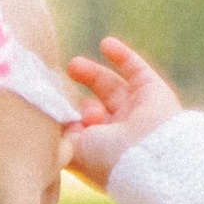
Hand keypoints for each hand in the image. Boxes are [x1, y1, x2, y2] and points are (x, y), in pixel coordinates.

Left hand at [63, 37, 183, 185]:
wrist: (147, 157)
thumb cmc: (106, 159)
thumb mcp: (71, 149)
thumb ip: (57, 133)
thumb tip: (50, 117)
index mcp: (100, 151)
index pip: (79, 129)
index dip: (66, 119)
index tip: (51, 111)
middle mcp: (120, 133)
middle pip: (94, 107)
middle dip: (77, 99)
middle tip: (60, 87)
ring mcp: (138, 112)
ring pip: (111, 86)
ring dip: (91, 73)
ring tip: (72, 65)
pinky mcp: (154, 92)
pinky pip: (136, 69)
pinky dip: (122, 55)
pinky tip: (106, 44)